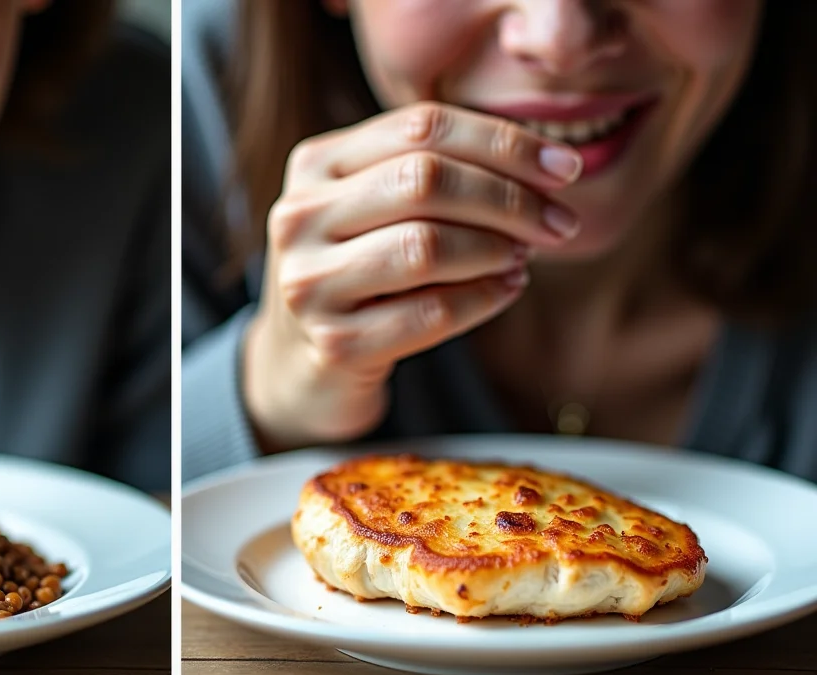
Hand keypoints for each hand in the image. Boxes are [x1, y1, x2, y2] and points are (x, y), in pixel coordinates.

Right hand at [242, 101, 582, 451]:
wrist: (302, 357)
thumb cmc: (363, 268)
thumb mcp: (376, 204)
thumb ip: (436, 168)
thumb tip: (548, 163)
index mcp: (315, 163)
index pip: (422, 127)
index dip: (504, 143)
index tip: (564, 167)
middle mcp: (300, 216)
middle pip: (426, 180)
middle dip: (510, 199)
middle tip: (558, 222)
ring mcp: (310, 282)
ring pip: (426, 246)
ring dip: (495, 249)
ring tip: (523, 256)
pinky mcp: (334, 343)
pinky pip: (432, 312)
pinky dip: (485, 298)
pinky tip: (506, 289)